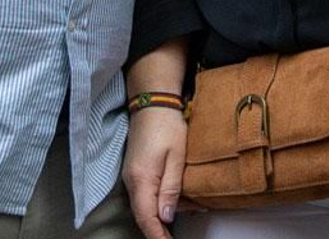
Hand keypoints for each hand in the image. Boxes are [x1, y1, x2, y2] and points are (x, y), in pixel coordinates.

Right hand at [124, 108, 186, 238]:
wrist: (153, 102)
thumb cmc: (167, 125)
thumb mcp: (176, 157)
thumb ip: (171, 188)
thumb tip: (167, 218)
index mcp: (141, 179)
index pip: (146, 218)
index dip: (157, 236)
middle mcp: (132, 181)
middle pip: (146, 215)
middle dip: (165, 227)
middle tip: (185, 227)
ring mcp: (132, 177)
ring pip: (148, 205)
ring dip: (169, 211)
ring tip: (196, 206)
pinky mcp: (137, 172)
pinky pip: (149, 194)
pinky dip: (165, 199)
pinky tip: (182, 195)